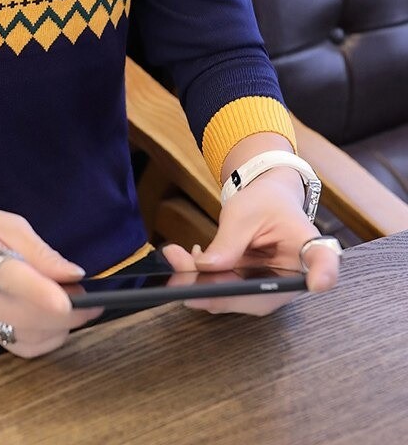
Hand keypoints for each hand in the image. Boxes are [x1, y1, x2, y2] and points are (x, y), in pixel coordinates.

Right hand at [0, 201, 101, 357]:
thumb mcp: (6, 221)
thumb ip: (39, 251)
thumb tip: (74, 275)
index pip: (11, 279)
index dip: (44, 293)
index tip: (74, 299)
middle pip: (24, 316)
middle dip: (66, 313)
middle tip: (89, 296)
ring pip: (24, 337)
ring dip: (58, 328)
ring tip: (75, 307)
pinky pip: (17, 345)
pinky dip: (43, 338)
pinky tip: (54, 321)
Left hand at [194, 167, 339, 293]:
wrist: (266, 201)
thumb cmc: (264, 202)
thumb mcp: (244, 212)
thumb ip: (228, 241)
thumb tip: (205, 268)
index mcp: (308, 247)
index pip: (323, 262)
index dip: (323, 274)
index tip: (320, 282)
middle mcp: (295, 277)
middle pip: (261, 294)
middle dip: (216, 290)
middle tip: (182, 274)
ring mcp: (274, 288)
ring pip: (237, 298)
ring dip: (201, 285)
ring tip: (175, 258)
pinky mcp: (254, 290)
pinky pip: (226, 291)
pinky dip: (201, 280)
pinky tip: (184, 259)